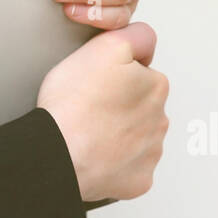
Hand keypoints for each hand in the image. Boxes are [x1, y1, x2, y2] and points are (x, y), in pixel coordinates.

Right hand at [37, 22, 168, 201]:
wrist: (57, 152)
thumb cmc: (73, 103)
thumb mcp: (106, 45)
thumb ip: (135, 36)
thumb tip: (145, 41)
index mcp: (156, 86)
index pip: (140, 71)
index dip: (115, 73)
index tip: (98, 81)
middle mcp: (160, 120)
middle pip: (139, 105)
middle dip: (119, 105)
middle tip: (89, 107)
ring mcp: (150, 153)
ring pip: (135, 136)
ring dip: (117, 134)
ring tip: (88, 132)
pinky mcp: (138, 180)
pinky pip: (128, 168)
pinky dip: (113, 163)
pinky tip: (94, 155)